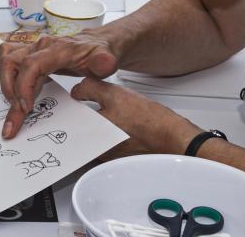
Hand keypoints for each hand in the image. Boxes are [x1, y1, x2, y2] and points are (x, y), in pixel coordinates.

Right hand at [0, 32, 119, 138]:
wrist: (96, 45)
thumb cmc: (99, 54)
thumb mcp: (106, 60)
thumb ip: (104, 62)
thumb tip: (103, 63)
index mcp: (57, 49)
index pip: (31, 64)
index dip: (24, 86)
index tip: (27, 108)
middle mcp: (41, 46)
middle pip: (12, 62)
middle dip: (10, 90)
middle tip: (18, 115)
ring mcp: (32, 48)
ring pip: (6, 61)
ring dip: (5, 86)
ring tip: (15, 109)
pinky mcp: (29, 55)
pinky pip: (9, 62)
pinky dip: (6, 79)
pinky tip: (14, 97)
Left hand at [70, 78, 200, 156]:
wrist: (173, 138)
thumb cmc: (150, 120)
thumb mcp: (116, 93)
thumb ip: (90, 88)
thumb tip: (77, 90)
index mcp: (93, 133)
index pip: (71, 118)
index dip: (72, 104)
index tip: (75, 96)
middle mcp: (98, 148)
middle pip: (81, 126)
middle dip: (84, 113)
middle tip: (92, 100)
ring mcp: (109, 154)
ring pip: (94, 132)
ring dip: (97, 120)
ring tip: (112, 110)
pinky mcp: (121, 155)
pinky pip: (107, 139)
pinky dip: (110, 129)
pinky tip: (122, 120)